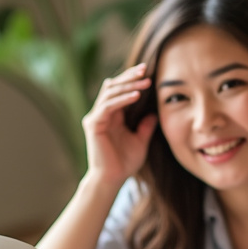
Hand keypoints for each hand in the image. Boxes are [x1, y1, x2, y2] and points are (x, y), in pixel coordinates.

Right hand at [82, 64, 157, 189]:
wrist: (112, 180)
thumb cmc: (124, 163)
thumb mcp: (141, 141)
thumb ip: (146, 127)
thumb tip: (154, 113)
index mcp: (111, 116)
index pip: (119, 90)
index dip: (132, 80)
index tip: (148, 72)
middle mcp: (101, 113)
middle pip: (113, 86)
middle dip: (129, 76)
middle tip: (145, 69)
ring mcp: (95, 118)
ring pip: (110, 92)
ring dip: (128, 85)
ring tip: (145, 81)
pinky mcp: (93, 124)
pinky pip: (108, 106)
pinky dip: (122, 99)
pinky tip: (136, 96)